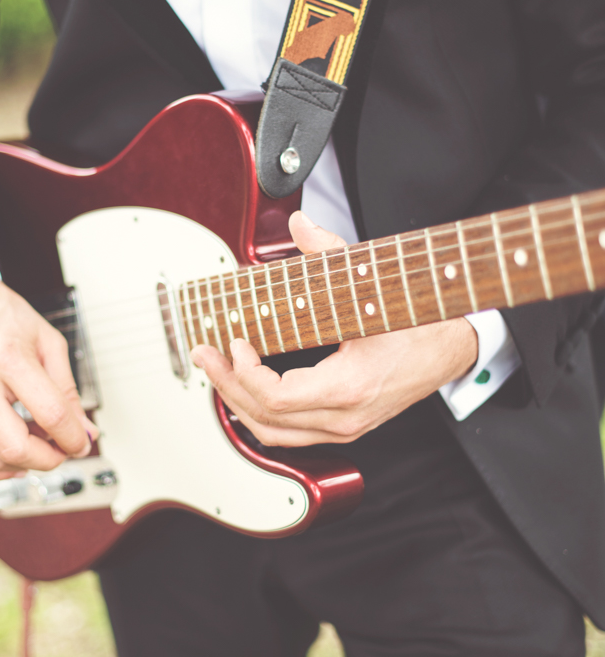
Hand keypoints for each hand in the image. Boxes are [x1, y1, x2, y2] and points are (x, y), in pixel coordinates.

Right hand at [0, 266, 95, 478]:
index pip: (49, 413)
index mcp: (6, 356)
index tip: (82, 441)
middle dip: (48, 459)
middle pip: (14, 446)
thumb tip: (83, 432)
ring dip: (24, 464)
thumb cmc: (1, 316)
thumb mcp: (47, 341)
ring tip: (40, 447)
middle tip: (62, 450)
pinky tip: (14, 459)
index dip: (73, 437)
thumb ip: (67, 389)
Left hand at [191, 212, 477, 445]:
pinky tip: (244, 388)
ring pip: (275, 434)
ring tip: (216, 370)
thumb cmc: (418, 322)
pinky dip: (260, 414)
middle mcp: (345, 418)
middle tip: (204, 354)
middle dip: (227, 386)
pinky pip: (290, 433)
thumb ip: (330, 253)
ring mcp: (345, 429)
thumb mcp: (373, 285)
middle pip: (266, 420)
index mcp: (350, 387)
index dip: (245, 374)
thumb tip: (299, 222)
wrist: (453, 350)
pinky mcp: (343, 428)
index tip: (236, 343)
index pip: (277, 397)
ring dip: (238, 403)